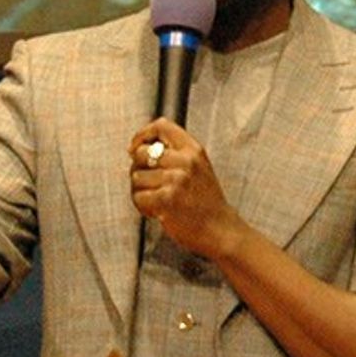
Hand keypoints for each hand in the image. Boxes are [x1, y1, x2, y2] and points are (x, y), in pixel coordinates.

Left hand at [128, 120, 244, 259]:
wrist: (220, 230)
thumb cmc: (206, 201)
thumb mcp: (199, 167)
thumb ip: (176, 153)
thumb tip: (138, 148)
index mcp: (193, 149)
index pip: (161, 126)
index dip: (142, 135)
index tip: (135, 148)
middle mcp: (185, 161)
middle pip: (141, 153)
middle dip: (138, 168)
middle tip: (148, 182)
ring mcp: (176, 180)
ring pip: (136, 177)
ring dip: (140, 191)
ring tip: (156, 199)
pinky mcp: (166, 200)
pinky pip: (138, 197)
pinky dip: (142, 206)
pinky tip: (157, 210)